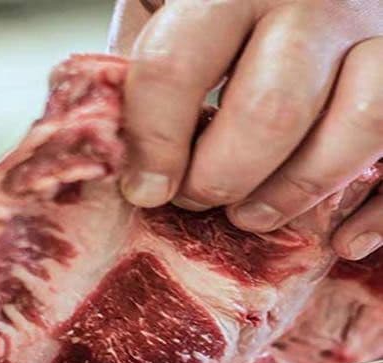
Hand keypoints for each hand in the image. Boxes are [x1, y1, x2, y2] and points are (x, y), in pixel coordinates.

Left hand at [114, 0, 382, 259]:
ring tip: (254, 217)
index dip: (151, 143)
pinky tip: (343, 241)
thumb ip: (146, 63)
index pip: (176, 67)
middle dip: (223, 177)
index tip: (144, 189)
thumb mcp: (172, 7)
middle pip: (272, 108)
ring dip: (298, 190)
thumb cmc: (225, 7)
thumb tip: (105, 149)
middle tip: (199, 200)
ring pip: (361, 120)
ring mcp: (378, 33)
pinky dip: (379, 211)